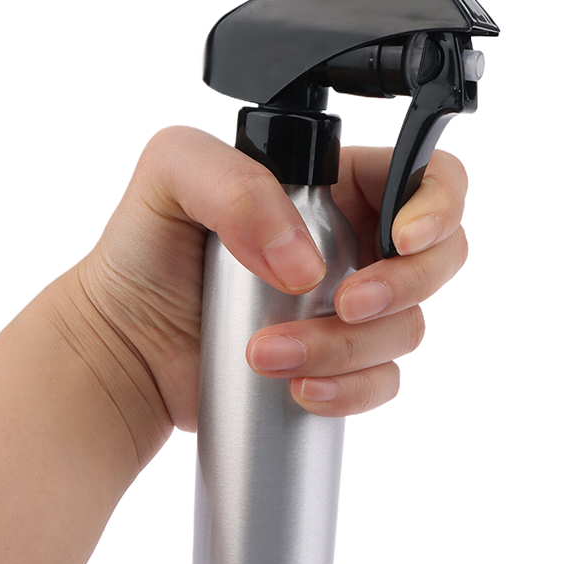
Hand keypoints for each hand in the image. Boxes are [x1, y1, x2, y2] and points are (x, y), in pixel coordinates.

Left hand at [77, 126, 467, 459]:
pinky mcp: (339, 362)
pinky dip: (349, 389)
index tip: (404, 240)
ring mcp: (349, 307)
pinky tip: (300, 387)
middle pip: (438, 258)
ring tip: (268, 352)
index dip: (435, 206)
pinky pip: (382, 381)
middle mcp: (353, 243)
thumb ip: (237, 185)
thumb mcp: (170, 175)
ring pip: (406, 327)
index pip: (423, 176)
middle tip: (343, 303)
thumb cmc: (144, 250)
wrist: (126, 344)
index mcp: (334, 184)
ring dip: (347, 346)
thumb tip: (306, 262)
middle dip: (403, 286)